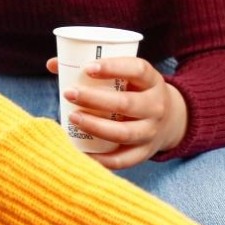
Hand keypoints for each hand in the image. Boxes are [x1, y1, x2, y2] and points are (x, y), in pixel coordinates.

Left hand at [45, 56, 188, 169]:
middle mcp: (156, 106)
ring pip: (124, 133)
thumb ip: (95, 69)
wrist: (171, 120)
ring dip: (96, 126)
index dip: (114, 67)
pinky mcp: (145, 152)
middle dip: (95, 99)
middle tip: (69, 93)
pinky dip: (101, 159)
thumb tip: (53, 64)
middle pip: (127, 104)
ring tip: (73, 117)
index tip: (88, 68)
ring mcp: (152, 132)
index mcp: (153, 81)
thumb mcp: (128, 77)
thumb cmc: (136, 92)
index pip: (138, 70)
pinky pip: (123, 160)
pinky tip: (81, 152)